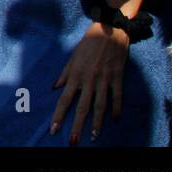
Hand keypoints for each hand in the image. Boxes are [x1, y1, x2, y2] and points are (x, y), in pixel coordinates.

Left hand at [51, 19, 129, 143]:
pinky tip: (114, 120)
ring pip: (99, 105)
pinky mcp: (117, 77)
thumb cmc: (88, 43)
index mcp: (75, 75)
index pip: (64, 99)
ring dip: (96, 122)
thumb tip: (55, 88)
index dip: (58, 115)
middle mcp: (88, 79)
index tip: (53, 129)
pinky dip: (116, 108)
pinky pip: (117, 96)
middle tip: (72, 141)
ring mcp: (104, 79)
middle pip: (81, 107)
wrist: (109, 29)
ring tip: (92, 136)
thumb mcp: (72, 57)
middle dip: (76, 125)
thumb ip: (65, 74)